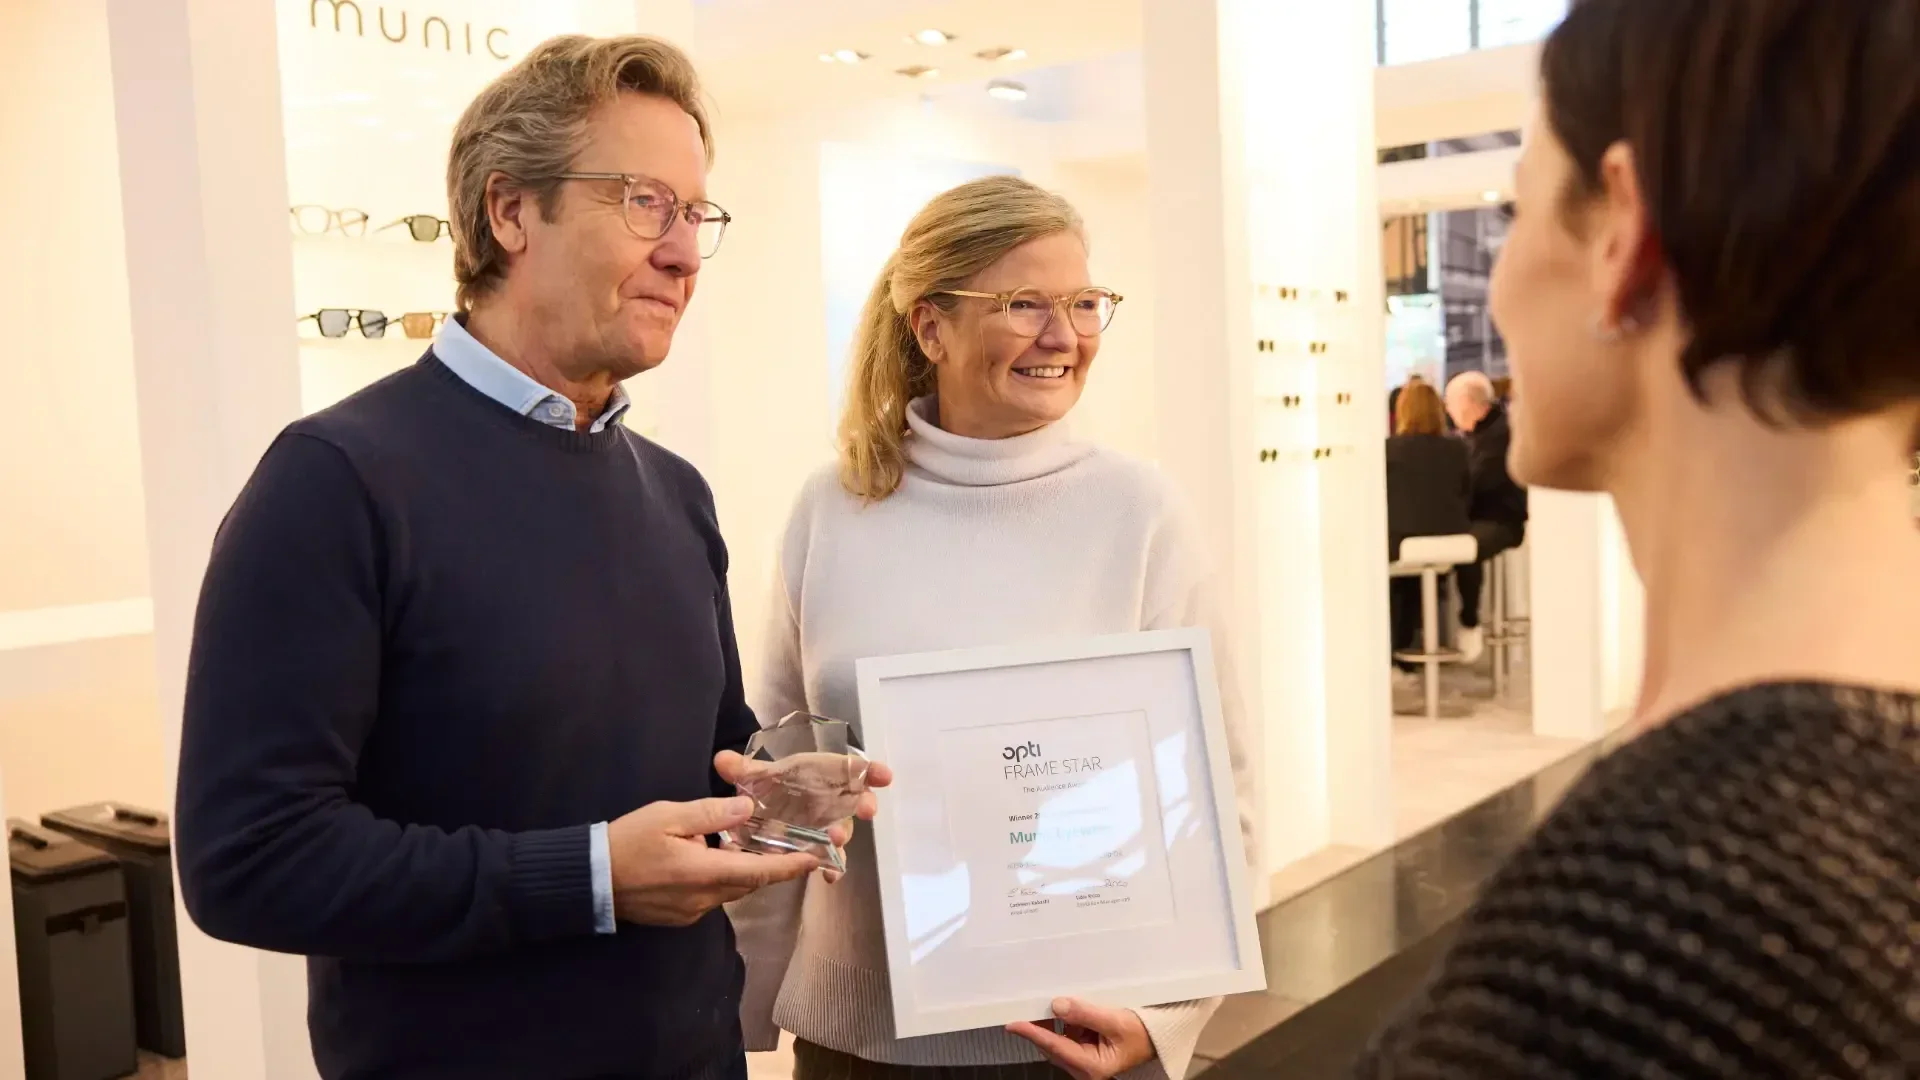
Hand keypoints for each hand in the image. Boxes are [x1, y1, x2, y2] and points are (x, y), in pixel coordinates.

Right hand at [606, 795, 816, 925]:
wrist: (588, 881)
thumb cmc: (627, 843)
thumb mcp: (668, 816)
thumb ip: (711, 814)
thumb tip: (747, 810)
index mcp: (705, 873)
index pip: (760, 872)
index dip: (791, 866)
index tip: (816, 859)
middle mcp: (704, 899)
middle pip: (750, 883)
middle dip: (770, 866)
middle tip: (787, 845)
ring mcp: (692, 912)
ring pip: (731, 891)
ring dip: (743, 872)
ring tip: (748, 847)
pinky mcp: (680, 917)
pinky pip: (712, 898)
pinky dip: (721, 880)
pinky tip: (711, 861)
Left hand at [714, 750, 893, 881]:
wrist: (764, 809)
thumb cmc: (771, 787)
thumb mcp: (757, 777)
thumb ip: (743, 771)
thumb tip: (723, 761)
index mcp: (822, 775)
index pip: (852, 769)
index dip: (870, 771)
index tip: (884, 775)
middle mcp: (831, 800)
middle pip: (855, 800)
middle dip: (863, 804)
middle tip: (866, 810)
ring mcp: (826, 825)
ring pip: (842, 830)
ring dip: (843, 836)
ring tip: (836, 841)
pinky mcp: (818, 847)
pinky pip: (830, 857)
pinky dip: (832, 866)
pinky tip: (830, 876)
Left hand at [1007, 998, 1154, 1079]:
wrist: (1157, 1037)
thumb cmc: (1141, 1032)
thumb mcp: (1115, 1021)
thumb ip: (1084, 1013)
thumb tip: (1056, 1005)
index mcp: (1091, 1067)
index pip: (1055, 1047)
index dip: (1032, 1033)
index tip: (1013, 1023)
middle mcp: (1083, 1068)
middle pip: (1052, 1046)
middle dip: (1037, 1027)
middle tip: (1023, 1006)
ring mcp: (1083, 1061)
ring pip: (1057, 1042)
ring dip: (1049, 1024)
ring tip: (1040, 1003)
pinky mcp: (1085, 1052)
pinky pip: (1066, 1037)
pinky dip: (1061, 1023)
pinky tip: (1060, 1009)